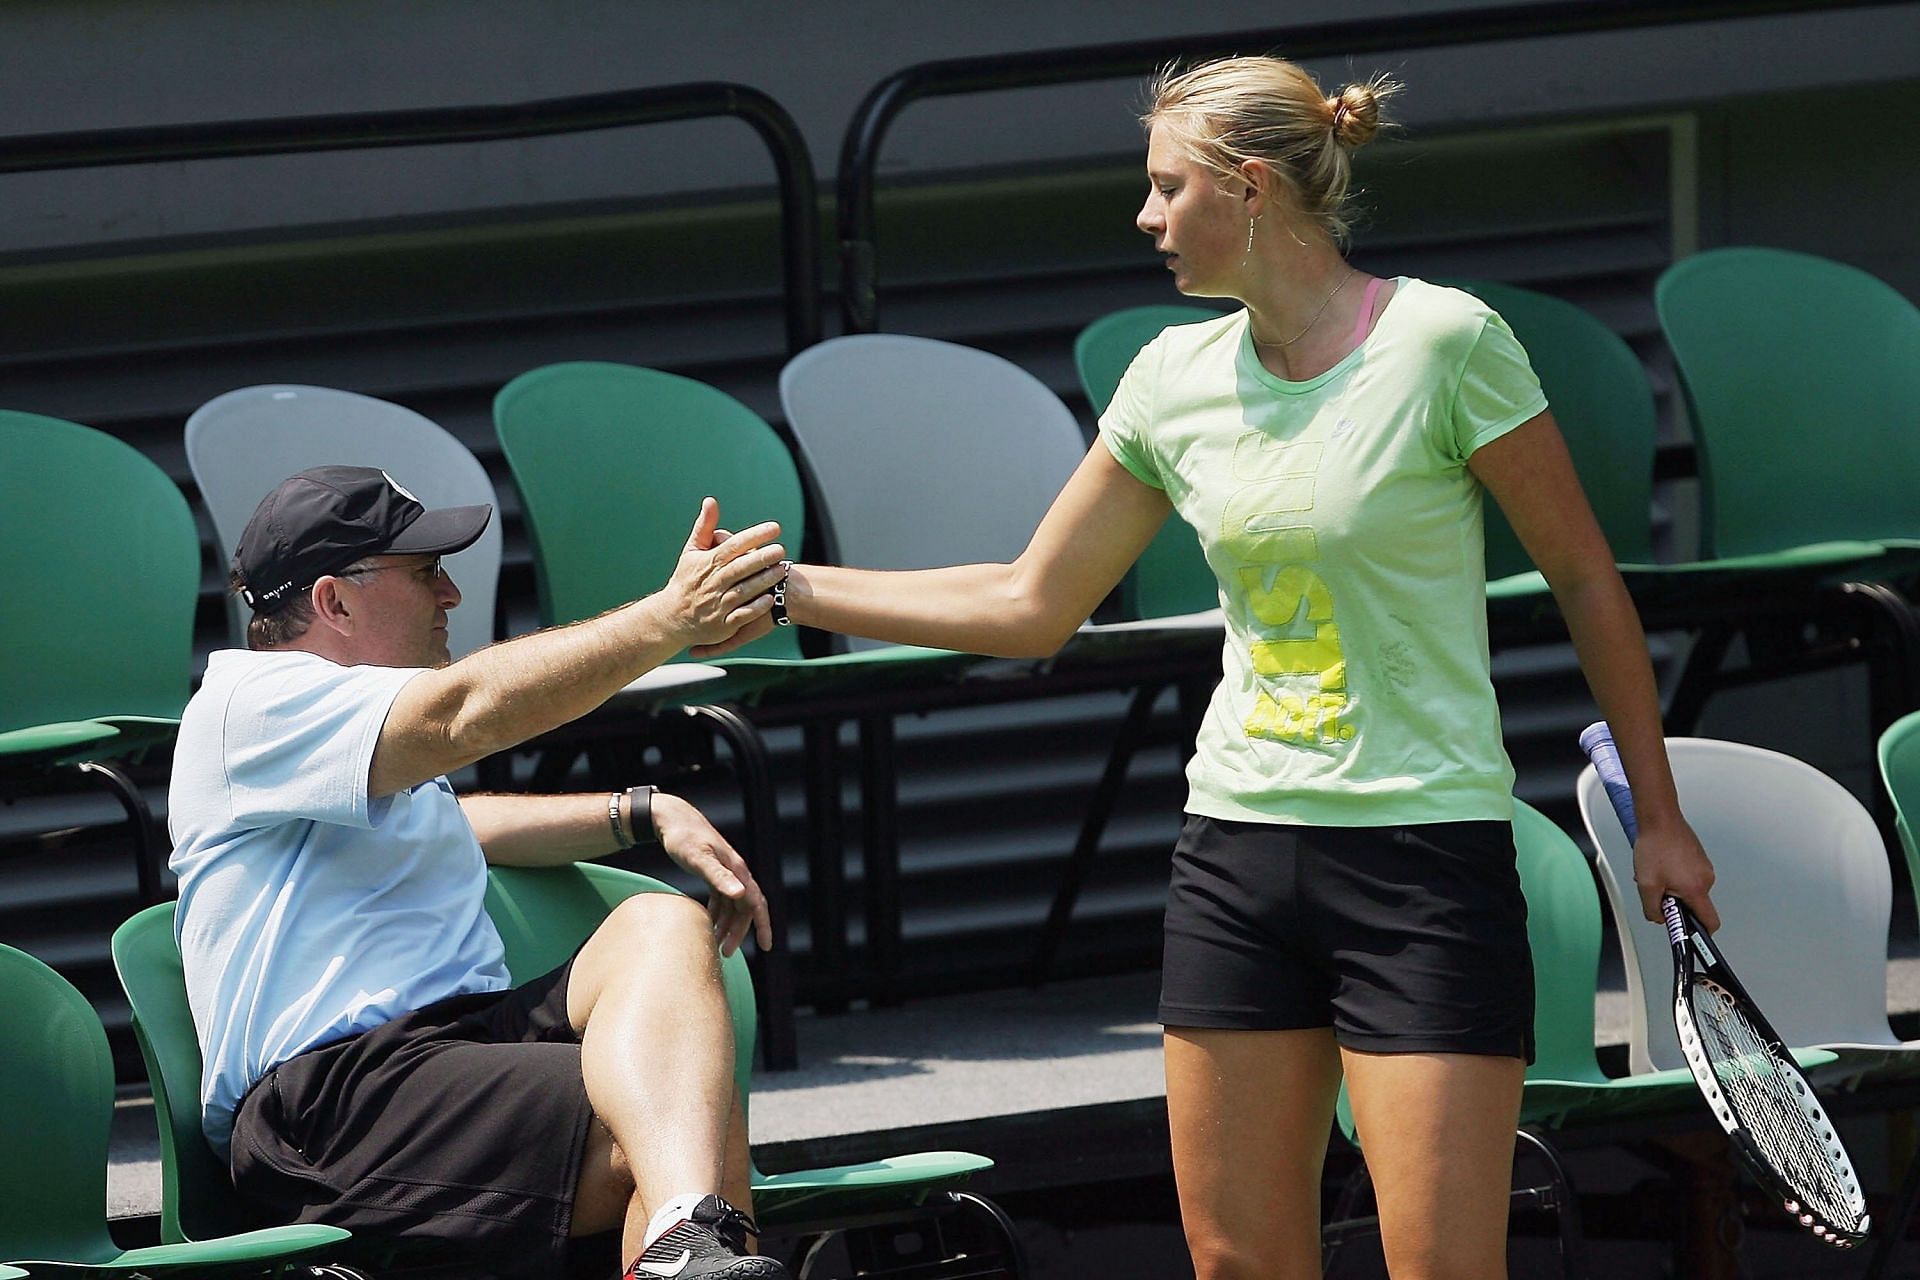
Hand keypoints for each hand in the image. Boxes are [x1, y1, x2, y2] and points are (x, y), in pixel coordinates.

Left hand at [650, 791, 772, 955]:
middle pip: (744, 908)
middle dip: (738, 932)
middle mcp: (735, 873)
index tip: (766, 946)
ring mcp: (725, 873)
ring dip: (727, 925)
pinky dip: (716, 914)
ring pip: (732, 906)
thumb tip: (741, 895)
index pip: (756, 903)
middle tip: (725, 953)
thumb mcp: (699, 858)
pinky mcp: (713, 873)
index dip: (763, 925)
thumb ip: (719, 877)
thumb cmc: (683, 837)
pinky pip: (721, 899)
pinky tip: (707, 924)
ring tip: (714, 944)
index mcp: (737, 871)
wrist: (671, 818)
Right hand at [666, 498, 785, 649]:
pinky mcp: (722, 625)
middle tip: (780, 549)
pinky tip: (770, 599)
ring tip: (782, 570)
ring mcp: (717, 605)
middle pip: (739, 568)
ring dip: (763, 581)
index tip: (774, 528)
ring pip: (743, 591)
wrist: (671, 618)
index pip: (732, 546)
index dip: (753, 536)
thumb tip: (711, 500)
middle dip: (760, 558)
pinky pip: (741, 616)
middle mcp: (713, 583)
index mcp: (707, 563)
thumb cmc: (687, 580)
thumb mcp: (691, 552)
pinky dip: (755, 608)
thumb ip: (705, 527)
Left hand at [1632, 818, 1719, 933]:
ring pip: (1689, 890)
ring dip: (1672, 888)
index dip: (1701, 933)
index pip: (1710, 921)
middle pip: (1696, 905)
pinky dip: (1674, 876)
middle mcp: (1706, 878)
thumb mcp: (1646, 884)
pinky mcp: (1698, 859)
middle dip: (1676, 904)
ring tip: (1657, 873)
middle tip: (1658, 891)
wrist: (1659, 818)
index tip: (1691, 936)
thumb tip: (1660, 918)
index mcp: (1697, 888)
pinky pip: (1688, 877)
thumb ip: (1653, 909)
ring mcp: (1704, 867)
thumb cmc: (1655, 846)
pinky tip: (1661, 864)